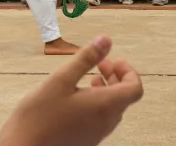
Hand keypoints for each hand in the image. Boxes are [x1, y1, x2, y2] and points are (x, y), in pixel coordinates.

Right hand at [0, 36, 143, 145]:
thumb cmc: (40, 115)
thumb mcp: (62, 79)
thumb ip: (86, 59)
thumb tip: (106, 40)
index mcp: (106, 106)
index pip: (135, 88)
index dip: (128, 71)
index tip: (113, 60)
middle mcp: (106, 122)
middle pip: (124, 97)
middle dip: (116, 76)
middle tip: (101, 64)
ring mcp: (97, 134)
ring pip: (112, 108)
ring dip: (106, 89)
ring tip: (89, 78)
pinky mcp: (85, 140)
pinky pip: (100, 118)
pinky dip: (97, 102)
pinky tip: (76, 97)